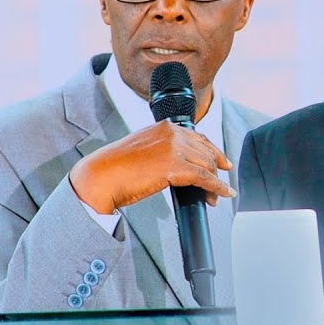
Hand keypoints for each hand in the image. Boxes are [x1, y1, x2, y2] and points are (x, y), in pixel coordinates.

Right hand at [69, 120, 233, 213]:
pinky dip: (218, 188)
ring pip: (208, 165)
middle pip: (206, 151)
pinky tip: (223, 195)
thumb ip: (161, 148)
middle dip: (216, 169)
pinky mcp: (176, 167)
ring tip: (214, 198)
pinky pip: (206, 178)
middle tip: (221, 184)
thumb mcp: (142, 148)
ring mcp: (174, 149)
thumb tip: (178, 163)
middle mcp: (172, 133)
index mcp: (164, 126)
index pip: (198, 137)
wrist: (100, 177)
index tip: (222, 162)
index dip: (213, 151)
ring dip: (215, 183)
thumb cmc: (115, 168)